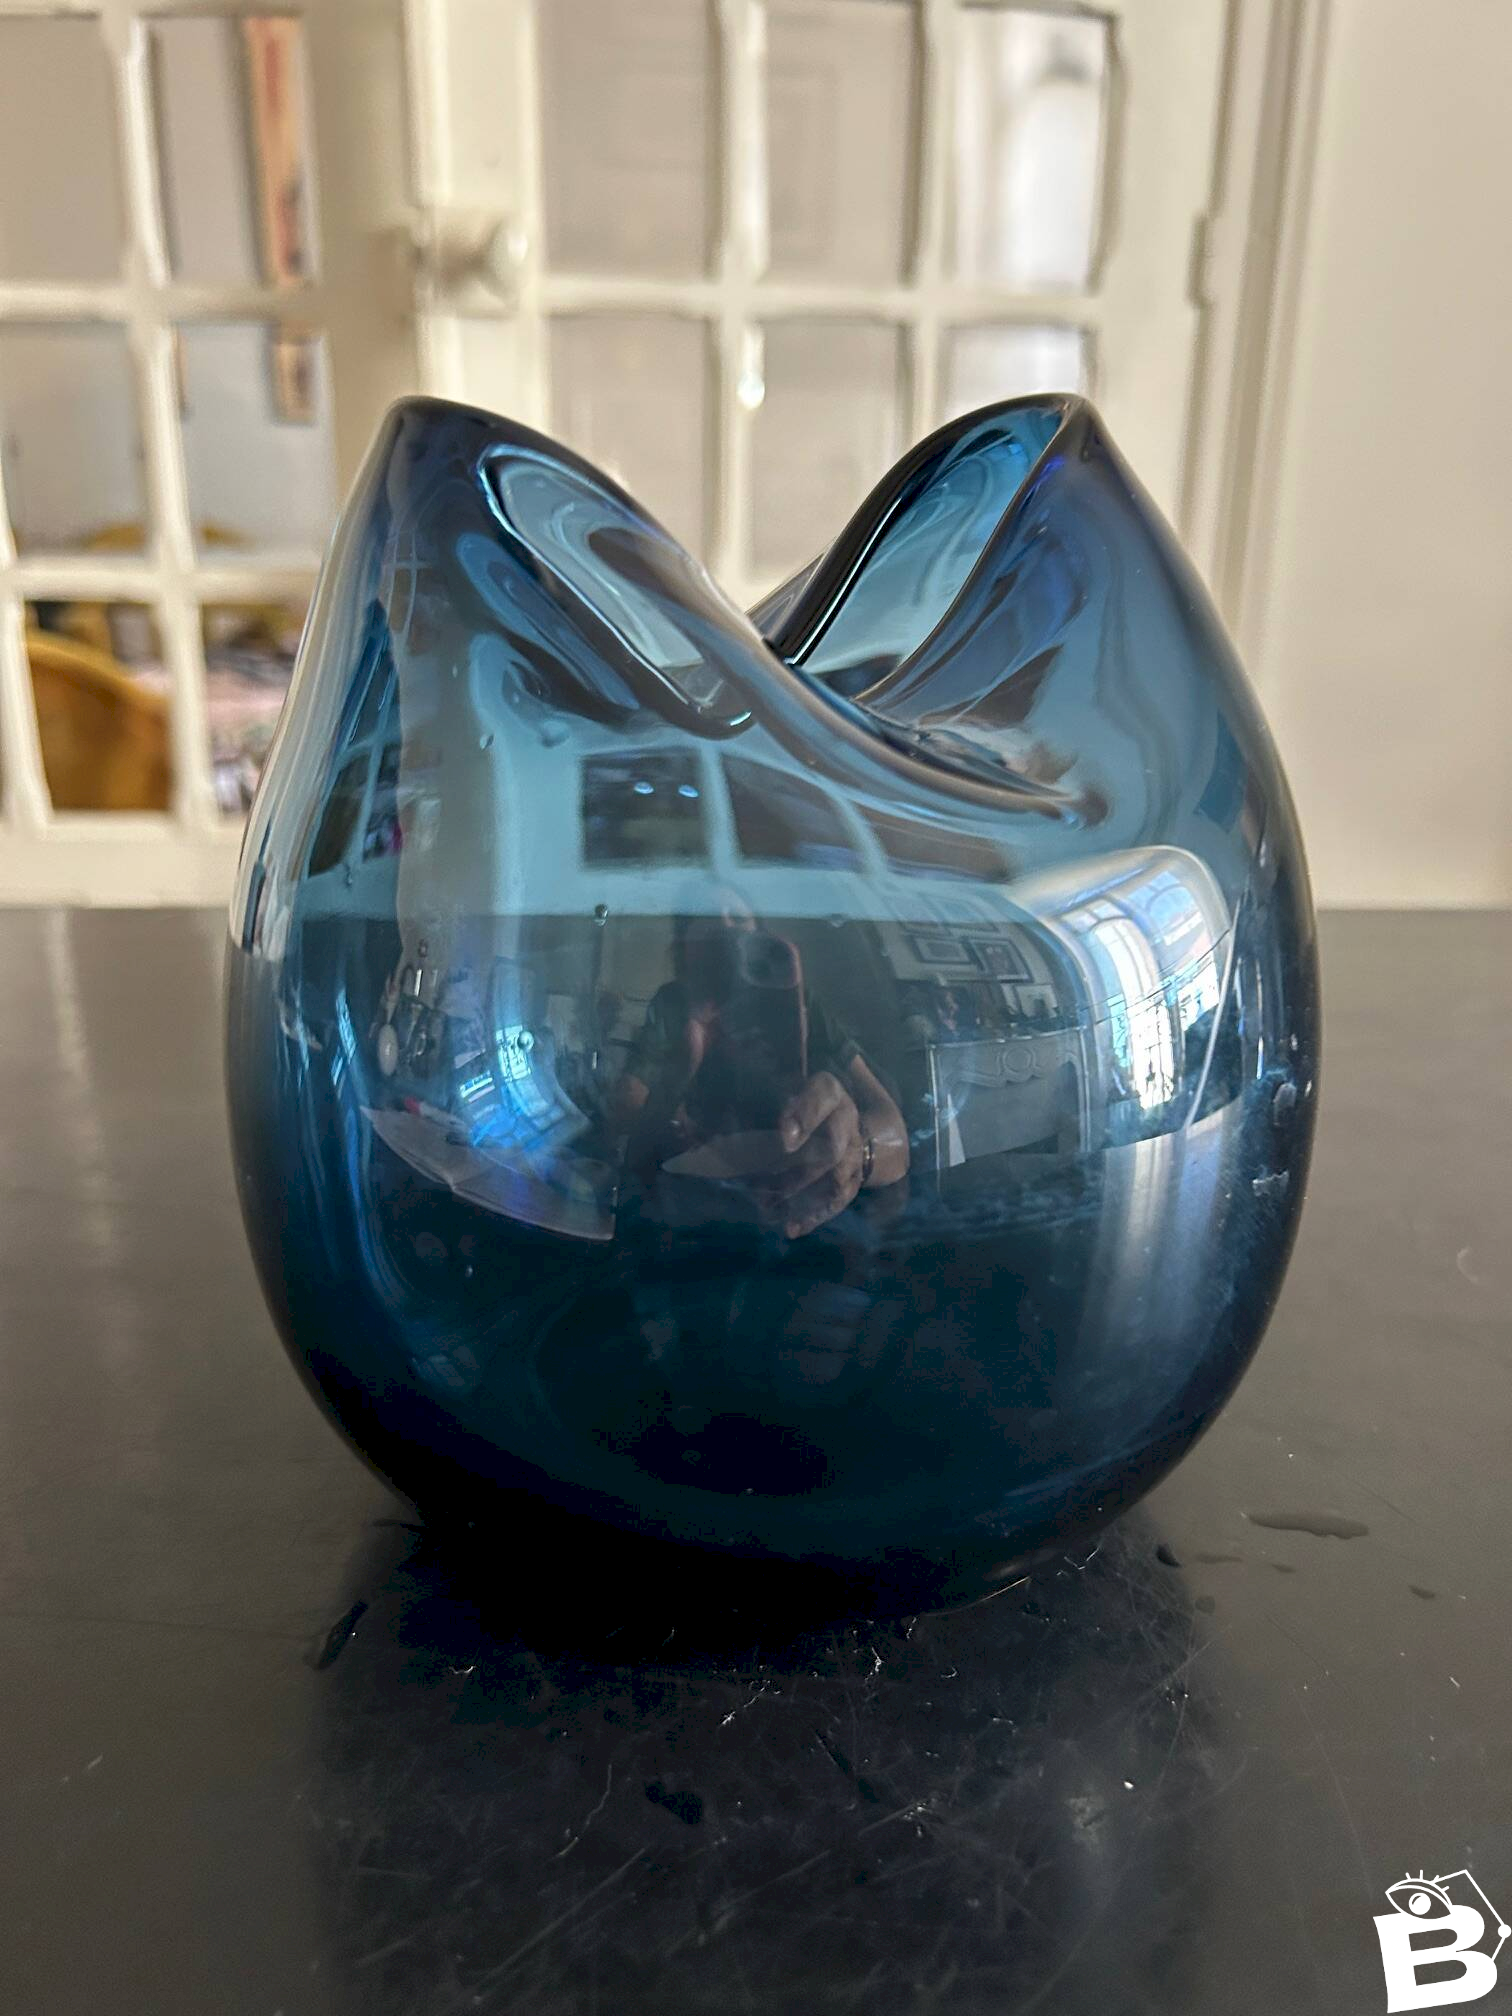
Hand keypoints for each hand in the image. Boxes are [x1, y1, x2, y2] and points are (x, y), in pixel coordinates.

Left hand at [761, 1071, 865, 1238]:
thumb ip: (753, 1104)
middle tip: (766, 1189)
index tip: (785, 1140)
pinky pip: (840, 1200)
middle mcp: (847, 1119)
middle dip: (799, 1172)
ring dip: (801, 1198)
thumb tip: (698, 1129)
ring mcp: (854, 1150)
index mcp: (828, 1091)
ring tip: (768, 1209)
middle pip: (832, 1148)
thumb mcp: (780, 1090)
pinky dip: (815, 1216)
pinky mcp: (855, 1176)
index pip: (822, 1098)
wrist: (840, 1116)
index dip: (806, 1118)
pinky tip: (792, 1228)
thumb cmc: (796, 1099)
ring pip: (836, 1179)